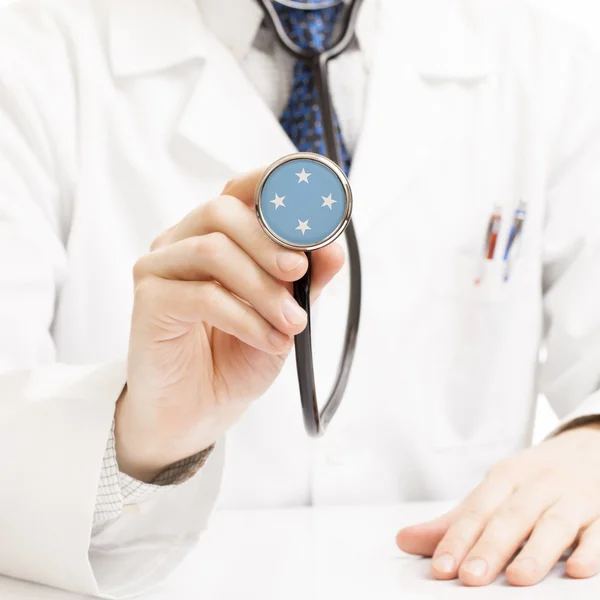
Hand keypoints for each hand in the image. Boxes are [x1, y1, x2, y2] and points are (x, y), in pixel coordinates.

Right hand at [115, 169, 343, 480]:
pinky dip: (245, 318)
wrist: (198, 410)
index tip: (313, 201)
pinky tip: (268, 340)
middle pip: (222, 211)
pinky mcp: (149, 301)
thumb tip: (332, 247)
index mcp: (216, 235)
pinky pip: (202, 296)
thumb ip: (306, 280)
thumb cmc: (237, 356)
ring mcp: (160, 268)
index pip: (240, 190)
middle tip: (299, 273)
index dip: (274, 183)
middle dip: (270, 241)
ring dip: (263, 288)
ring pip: (212, 250)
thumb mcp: (285, 314)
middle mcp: (183, 242)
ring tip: (291, 323)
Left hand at [396, 423, 599, 585]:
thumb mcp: (494, 491)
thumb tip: (404, 540)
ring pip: (554, 524)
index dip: (457, 538)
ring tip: (518, 579)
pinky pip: (598, 531)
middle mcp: (536, 485)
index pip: (477, 510)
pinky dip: (590, 549)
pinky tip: (578, 569)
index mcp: (505, 478)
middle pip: (511, 517)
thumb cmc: (532, 479)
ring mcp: (572, 497)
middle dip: (490, 547)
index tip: (440, 567)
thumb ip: (454, 522)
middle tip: (470, 578)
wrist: (588, 447)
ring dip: (536, 551)